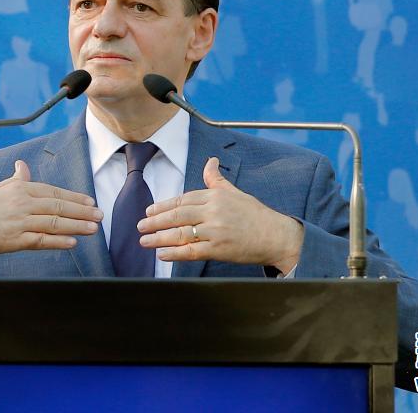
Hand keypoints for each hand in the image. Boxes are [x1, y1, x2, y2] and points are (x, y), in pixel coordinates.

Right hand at [0, 160, 102, 256]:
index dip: (74, 198)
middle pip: (58, 207)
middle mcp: (22, 204)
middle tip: (99, 215)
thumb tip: (21, 165)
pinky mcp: (14, 240)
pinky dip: (58, 242)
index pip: (54, 192)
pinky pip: (40, 241)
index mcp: (21, 189)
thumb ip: (16, 179)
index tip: (90, 202)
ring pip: (53, 224)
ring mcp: (19, 222)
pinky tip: (72, 242)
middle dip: (82, 212)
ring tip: (93, 229)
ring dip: (76, 226)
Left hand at [138, 157, 303, 271]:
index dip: (163, 206)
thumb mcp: (235, 192)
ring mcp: (215, 231)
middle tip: (140, 226)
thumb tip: (210, 162)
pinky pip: (191, 251)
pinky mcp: (218, 249)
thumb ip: (216, 180)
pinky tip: (162, 255)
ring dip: (159, 238)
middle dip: (155, 221)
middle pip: (177, 216)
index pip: (182, 200)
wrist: (276, 236)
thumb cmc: (255, 215)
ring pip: (180, 233)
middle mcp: (213, 212)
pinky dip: (174, 253)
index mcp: (215, 196)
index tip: (149, 211)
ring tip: (145, 241)